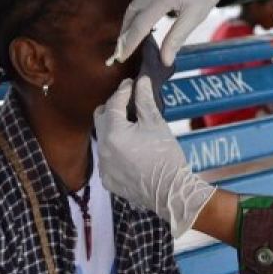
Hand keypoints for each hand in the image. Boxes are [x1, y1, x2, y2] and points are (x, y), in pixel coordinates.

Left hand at [94, 76, 215, 237]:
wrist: (171, 192)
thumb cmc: (166, 156)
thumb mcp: (156, 123)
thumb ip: (145, 100)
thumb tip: (141, 81)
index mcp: (113, 133)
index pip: (114, 103)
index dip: (123, 90)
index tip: (131, 83)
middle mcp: (102, 149)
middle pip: (101, 118)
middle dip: (113, 107)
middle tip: (129, 103)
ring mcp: (103, 166)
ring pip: (103, 138)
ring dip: (114, 129)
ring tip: (132, 126)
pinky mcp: (107, 180)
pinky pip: (106, 158)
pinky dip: (116, 150)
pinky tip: (131, 149)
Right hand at [111, 0, 246, 65]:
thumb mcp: (197, 14)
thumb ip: (177, 37)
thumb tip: (165, 61)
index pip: (140, 24)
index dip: (129, 42)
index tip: (120, 56)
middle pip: (132, 11)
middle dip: (127, 30)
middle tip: (123, 46)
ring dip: (144, 7)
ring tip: (165, 5)